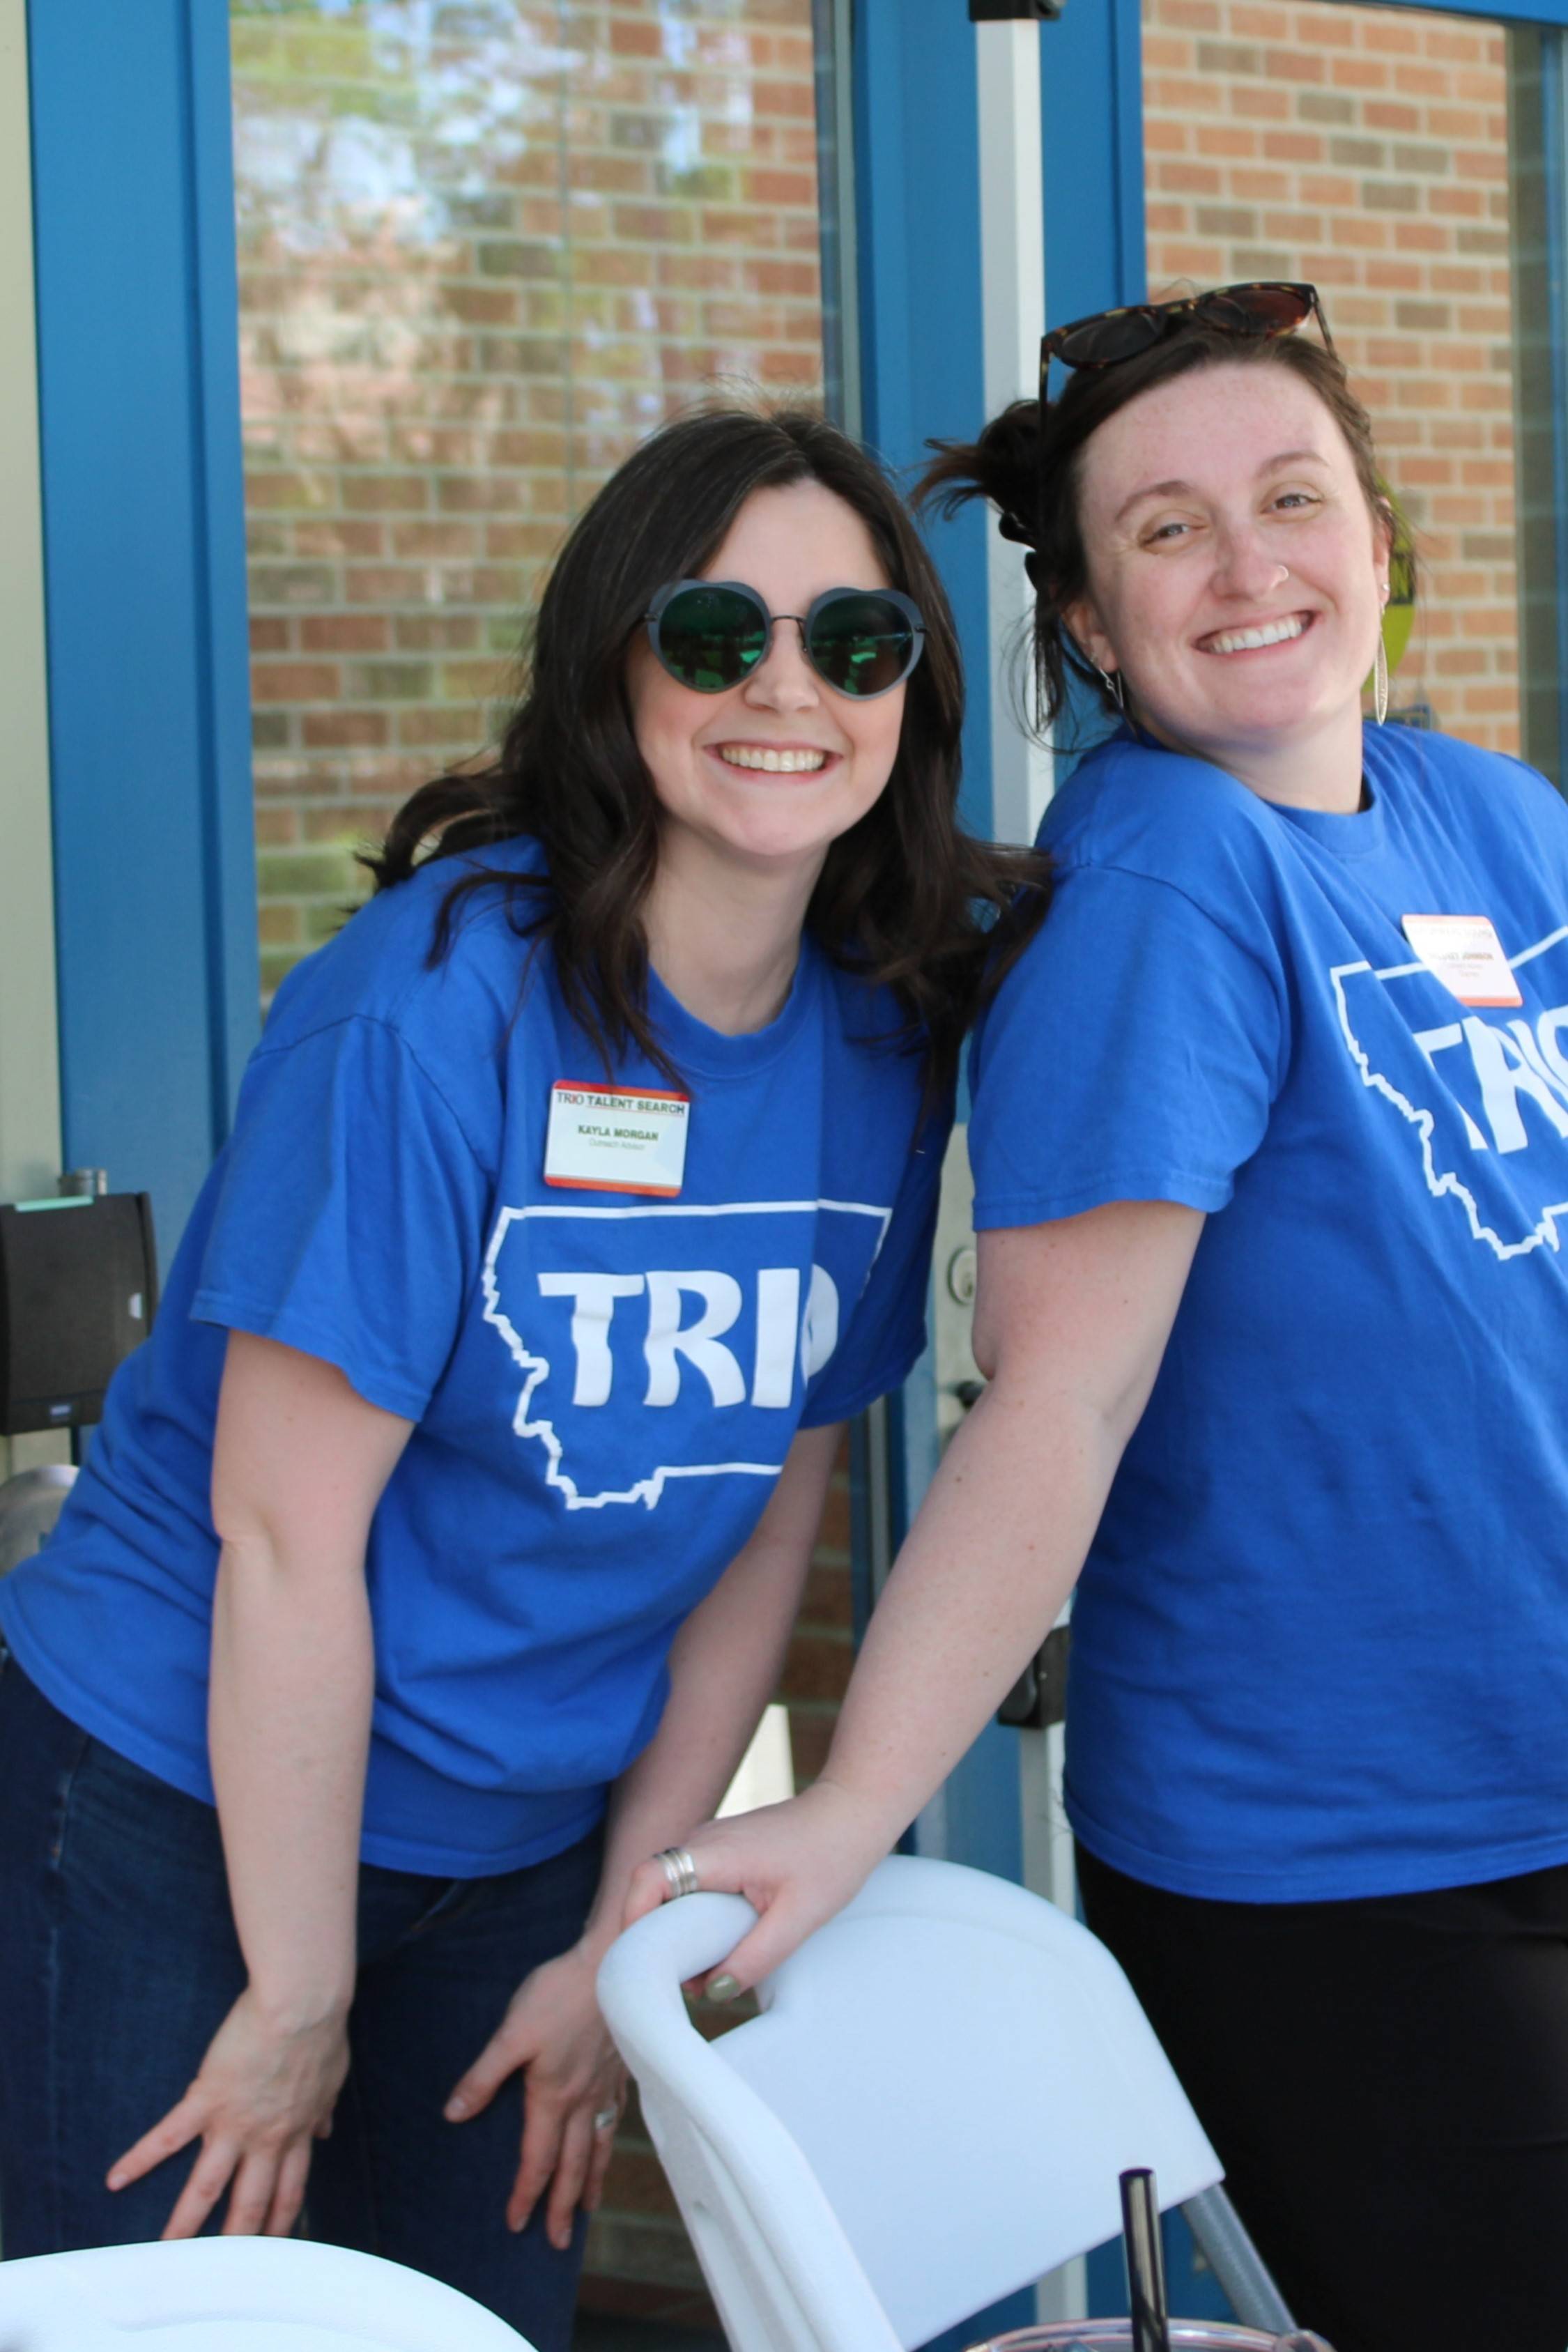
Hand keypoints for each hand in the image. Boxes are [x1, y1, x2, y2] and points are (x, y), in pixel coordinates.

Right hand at [107, 1986, 348, 2237]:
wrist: (304, 2005)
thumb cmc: (321, 2031)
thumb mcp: (331, 2078)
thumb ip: (324, 2109)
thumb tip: (326, 2130)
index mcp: (296, 2131)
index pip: (289, 2190)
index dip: (280, 2220)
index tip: (272, 2244)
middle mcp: (266, 2137)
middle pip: (250, 2200)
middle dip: (236, 2239)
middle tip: (222, 2268)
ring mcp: (234, 2122)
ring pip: (207, 2184)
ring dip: (185, 2221)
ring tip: (166, 2249)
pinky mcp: (207, 2098)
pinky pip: (168, 2136)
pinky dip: (140, 2158)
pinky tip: (116, 2178)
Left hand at [444, 1943, 625, 2249]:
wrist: (613, 1961)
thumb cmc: (558, 1992)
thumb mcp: (511, 2033)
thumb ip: (483, 2076)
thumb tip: (453, 2114)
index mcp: (552, 2096)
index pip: (537, 2160)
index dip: (526, 2194)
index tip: (516, 2224)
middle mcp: (582, 2099)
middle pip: (573, 2166)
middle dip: (562, 2207)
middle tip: (557, 2242)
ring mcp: (605, 2085)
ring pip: (598, 2146)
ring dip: (592, 2182)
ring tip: (589, 2209)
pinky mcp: (621, 2066)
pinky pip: (615, 2117)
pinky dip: (609, 2140)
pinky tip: (607, 2140)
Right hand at [622, 1778, 894, 2001]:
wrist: (853, 1812)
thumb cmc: (832, 1857)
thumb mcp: (799, 1917)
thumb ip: (756, 1956)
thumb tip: (714, 1991)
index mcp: (715, 1853)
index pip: (648, 1879)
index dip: (633, 1920)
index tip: (641, 1963)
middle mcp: (703, 1842)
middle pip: (653, 1890)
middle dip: (656, 1939)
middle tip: (684, 1983)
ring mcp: (711, 1843)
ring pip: (672, 1889)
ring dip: (678, 1930)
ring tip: (707, 1971)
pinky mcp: (723, 1850)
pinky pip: (692, 1885)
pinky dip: (696, 1917)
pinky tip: (723, 1944)